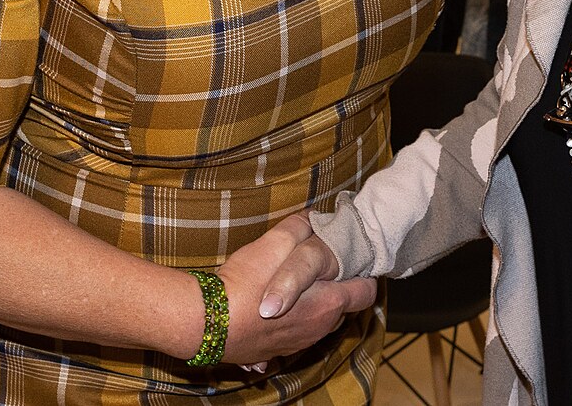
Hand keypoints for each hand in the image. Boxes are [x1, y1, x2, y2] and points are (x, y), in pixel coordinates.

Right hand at [213, 214, 375, 365]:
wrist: (205, 323)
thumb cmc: (244, 284)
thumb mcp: (275, 243)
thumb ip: (300, 227)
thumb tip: (312, 217)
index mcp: (328, 304)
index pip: (366, 292)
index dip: (363, 273)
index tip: (351, 260)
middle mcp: (318, 329)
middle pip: (343, 308)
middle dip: (338, 289)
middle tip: (321, 269)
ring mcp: (296, 345)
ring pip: (318, 323)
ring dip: (313, 306)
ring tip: (295, 286)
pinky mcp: (273, 353)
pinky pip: (293, 335)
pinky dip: (291, 322)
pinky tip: (274, 308)